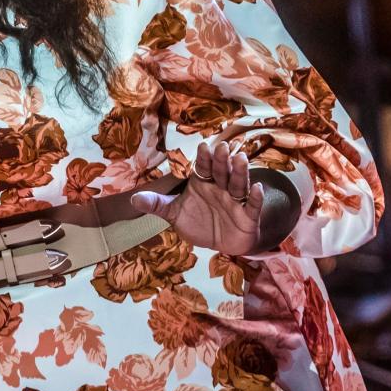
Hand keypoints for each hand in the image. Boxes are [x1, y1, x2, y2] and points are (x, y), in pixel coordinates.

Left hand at [130, 140, 265, 254]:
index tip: (203, 147)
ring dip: (240, 173)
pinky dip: (256, 198)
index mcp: (203, 183)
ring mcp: (236, 201)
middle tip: (222, 147)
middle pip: (221, 172)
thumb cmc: (199, 222)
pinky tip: (257, 189)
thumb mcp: (175, 214)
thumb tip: (133, 199)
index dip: (203, 159)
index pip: (202, 168)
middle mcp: (221, 187)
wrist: (221, 243)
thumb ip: (157, 204)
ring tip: (241, 159)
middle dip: (222, 161)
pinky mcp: (248, 216)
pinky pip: (253, 206)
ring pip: (238, 184)